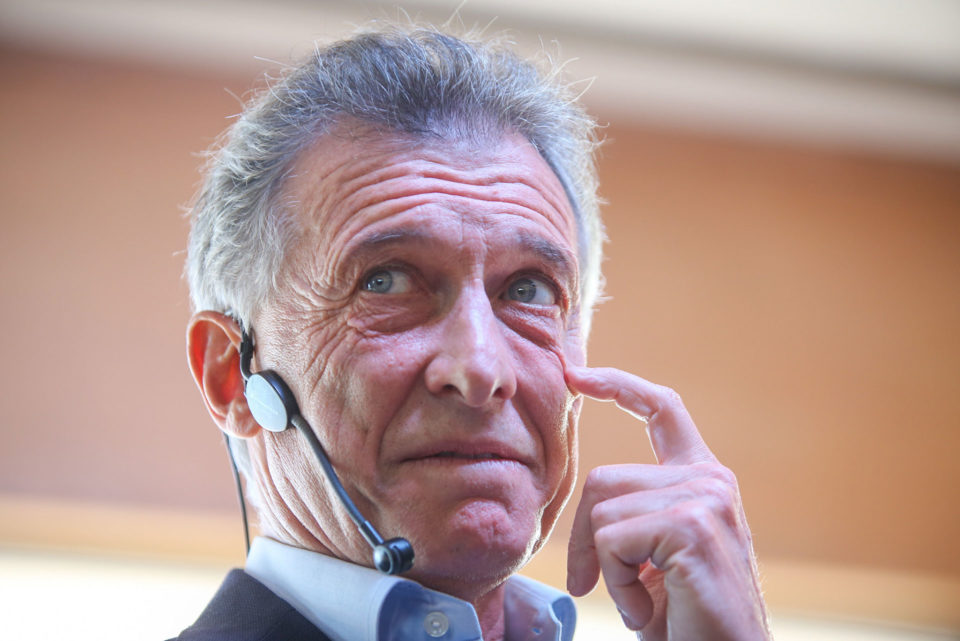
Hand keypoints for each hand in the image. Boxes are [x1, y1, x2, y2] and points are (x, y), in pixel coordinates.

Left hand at [565, 366, 769, 639]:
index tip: (576, 374)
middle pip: (603, 478)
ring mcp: (705, 499)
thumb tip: (587, 498)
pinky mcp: (692, 525)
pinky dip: (617, 585)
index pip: (662, 410)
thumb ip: (634, 512)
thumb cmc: (687, 616)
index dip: (618, 385)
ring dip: (608, 569)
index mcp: (703, 478)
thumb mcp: (654, 553)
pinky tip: (650, 610)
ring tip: (644, 600)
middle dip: (585, 539)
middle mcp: (710, 480)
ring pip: (603, 511)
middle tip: (592, 585)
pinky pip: (613, 540)